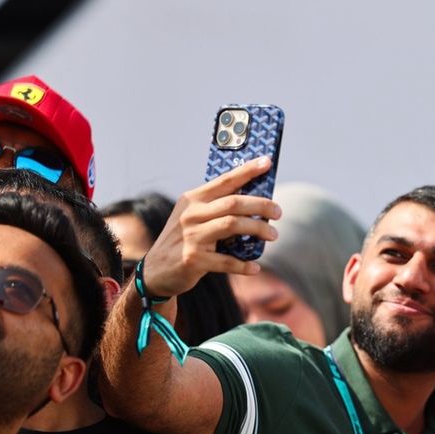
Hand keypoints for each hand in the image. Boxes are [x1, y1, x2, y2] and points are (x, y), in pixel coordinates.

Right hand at [140, 158, 280, 297]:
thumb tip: (255, 201)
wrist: (156, 271)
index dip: (247, 171)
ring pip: (232, 225)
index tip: (266, 162)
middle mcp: (190, 214)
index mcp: (192, 200)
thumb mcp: (193, 217)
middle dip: (261, 205)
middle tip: (278, 212)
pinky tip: (255, 267)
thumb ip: (216, 208)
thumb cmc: (183, 241)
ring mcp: (191, 236)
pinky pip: (226, 261)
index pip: (224, 181)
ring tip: (273, 235)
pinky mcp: (194, 259)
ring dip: (258, 229)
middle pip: (234, 203)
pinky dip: (244, 265)